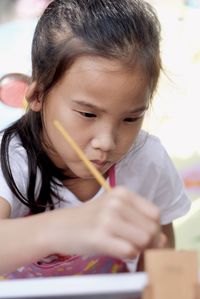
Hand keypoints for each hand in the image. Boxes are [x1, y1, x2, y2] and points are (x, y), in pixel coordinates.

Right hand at [46, 186, 164, 258]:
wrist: (60, 227)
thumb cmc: (91, 219)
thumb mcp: (115, 210)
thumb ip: (139, 220)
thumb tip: (163, 240)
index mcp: (122, 192)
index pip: (155, 214)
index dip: (154, 229)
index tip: (144, 237)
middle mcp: (116, 202)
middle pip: (151, 229)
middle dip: (148, 242)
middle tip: (134, 245)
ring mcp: (107, 219)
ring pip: (143, 240)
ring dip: (138, 249)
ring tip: (124, 246)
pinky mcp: (99, 236)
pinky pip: (129, 251)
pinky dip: (127, 255)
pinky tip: (116, 251)